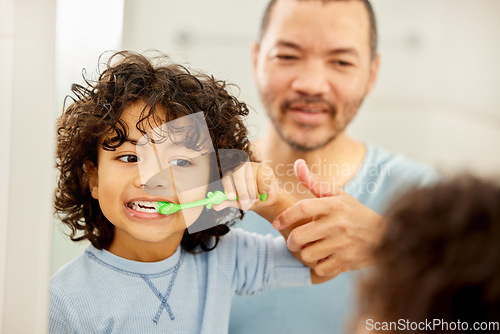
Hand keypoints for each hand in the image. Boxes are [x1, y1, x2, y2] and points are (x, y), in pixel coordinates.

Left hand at [215, 161, 279, 213]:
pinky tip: (263, 193)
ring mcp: (252, 166)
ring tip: (256, 199)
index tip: (232, 197)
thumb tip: (215, 206)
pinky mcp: (263, 168)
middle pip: (237, 175)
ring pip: (250, 178)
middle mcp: (240, 169)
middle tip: (245, 201)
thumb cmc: (249, 200)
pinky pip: (262, 178)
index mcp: (231, 176)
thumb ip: (226, 203)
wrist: (266, 201)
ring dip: (253, 192)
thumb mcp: (237, 203)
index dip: (228, 187)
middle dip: (241, 190)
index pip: (226, 178)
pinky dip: (263, 189)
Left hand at [272, 159, 385, 277]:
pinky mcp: (347, 261)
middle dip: (291, 241)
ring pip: (307, 254)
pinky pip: (320, 268)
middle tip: (294, 241)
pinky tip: (325, 258)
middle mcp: (338, 223)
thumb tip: (297, 164)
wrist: (386, 235)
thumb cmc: (354, 213)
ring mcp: (343, 243)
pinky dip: (319, 265)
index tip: (276, 223)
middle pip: (299, 236)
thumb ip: (313, 182)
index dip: (286, 216)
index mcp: (334, 205)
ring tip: (312, 249)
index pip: (303, 208)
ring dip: (306, 254)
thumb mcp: (337, 195)